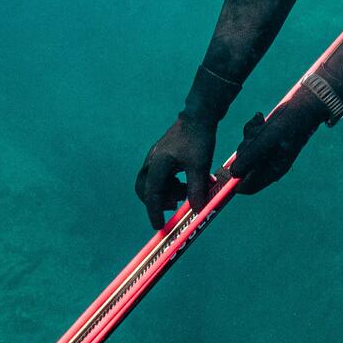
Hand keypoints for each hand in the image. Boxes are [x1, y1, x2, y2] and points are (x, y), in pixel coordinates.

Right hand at [136, 112, 216, 229]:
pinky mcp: (164, 157)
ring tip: (186, 193)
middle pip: (144, 189)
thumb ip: (196, 189)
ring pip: (153, 183)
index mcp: (158, 164)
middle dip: (156, 201)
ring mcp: (156, 158)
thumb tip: (196, 210)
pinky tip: (186, 183)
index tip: (159, 226)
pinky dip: (171, 185)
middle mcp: (152, 162)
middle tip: (172, 207)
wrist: (199, 116)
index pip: (151, 194)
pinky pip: (162, 176)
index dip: (154, 212)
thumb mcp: (199, 166)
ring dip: (167, 192)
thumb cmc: (198, 138)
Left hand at [228, 92, 327, 195]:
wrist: (302, 109)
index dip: (235, 182)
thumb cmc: (288, 127)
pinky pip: (250, 138)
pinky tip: (260, 119)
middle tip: (253, 137)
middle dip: (245, 149)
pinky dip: (253, 128)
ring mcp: (267, 152)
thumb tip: (233, 174)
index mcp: (272, 171)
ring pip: (246, 149)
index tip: (224, 173)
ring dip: (250, 136)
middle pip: (244, 165)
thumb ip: (249, 159)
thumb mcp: (266, 142)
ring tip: (260, 125)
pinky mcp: (264, 141)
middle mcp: (269, 165)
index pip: (249, 186)